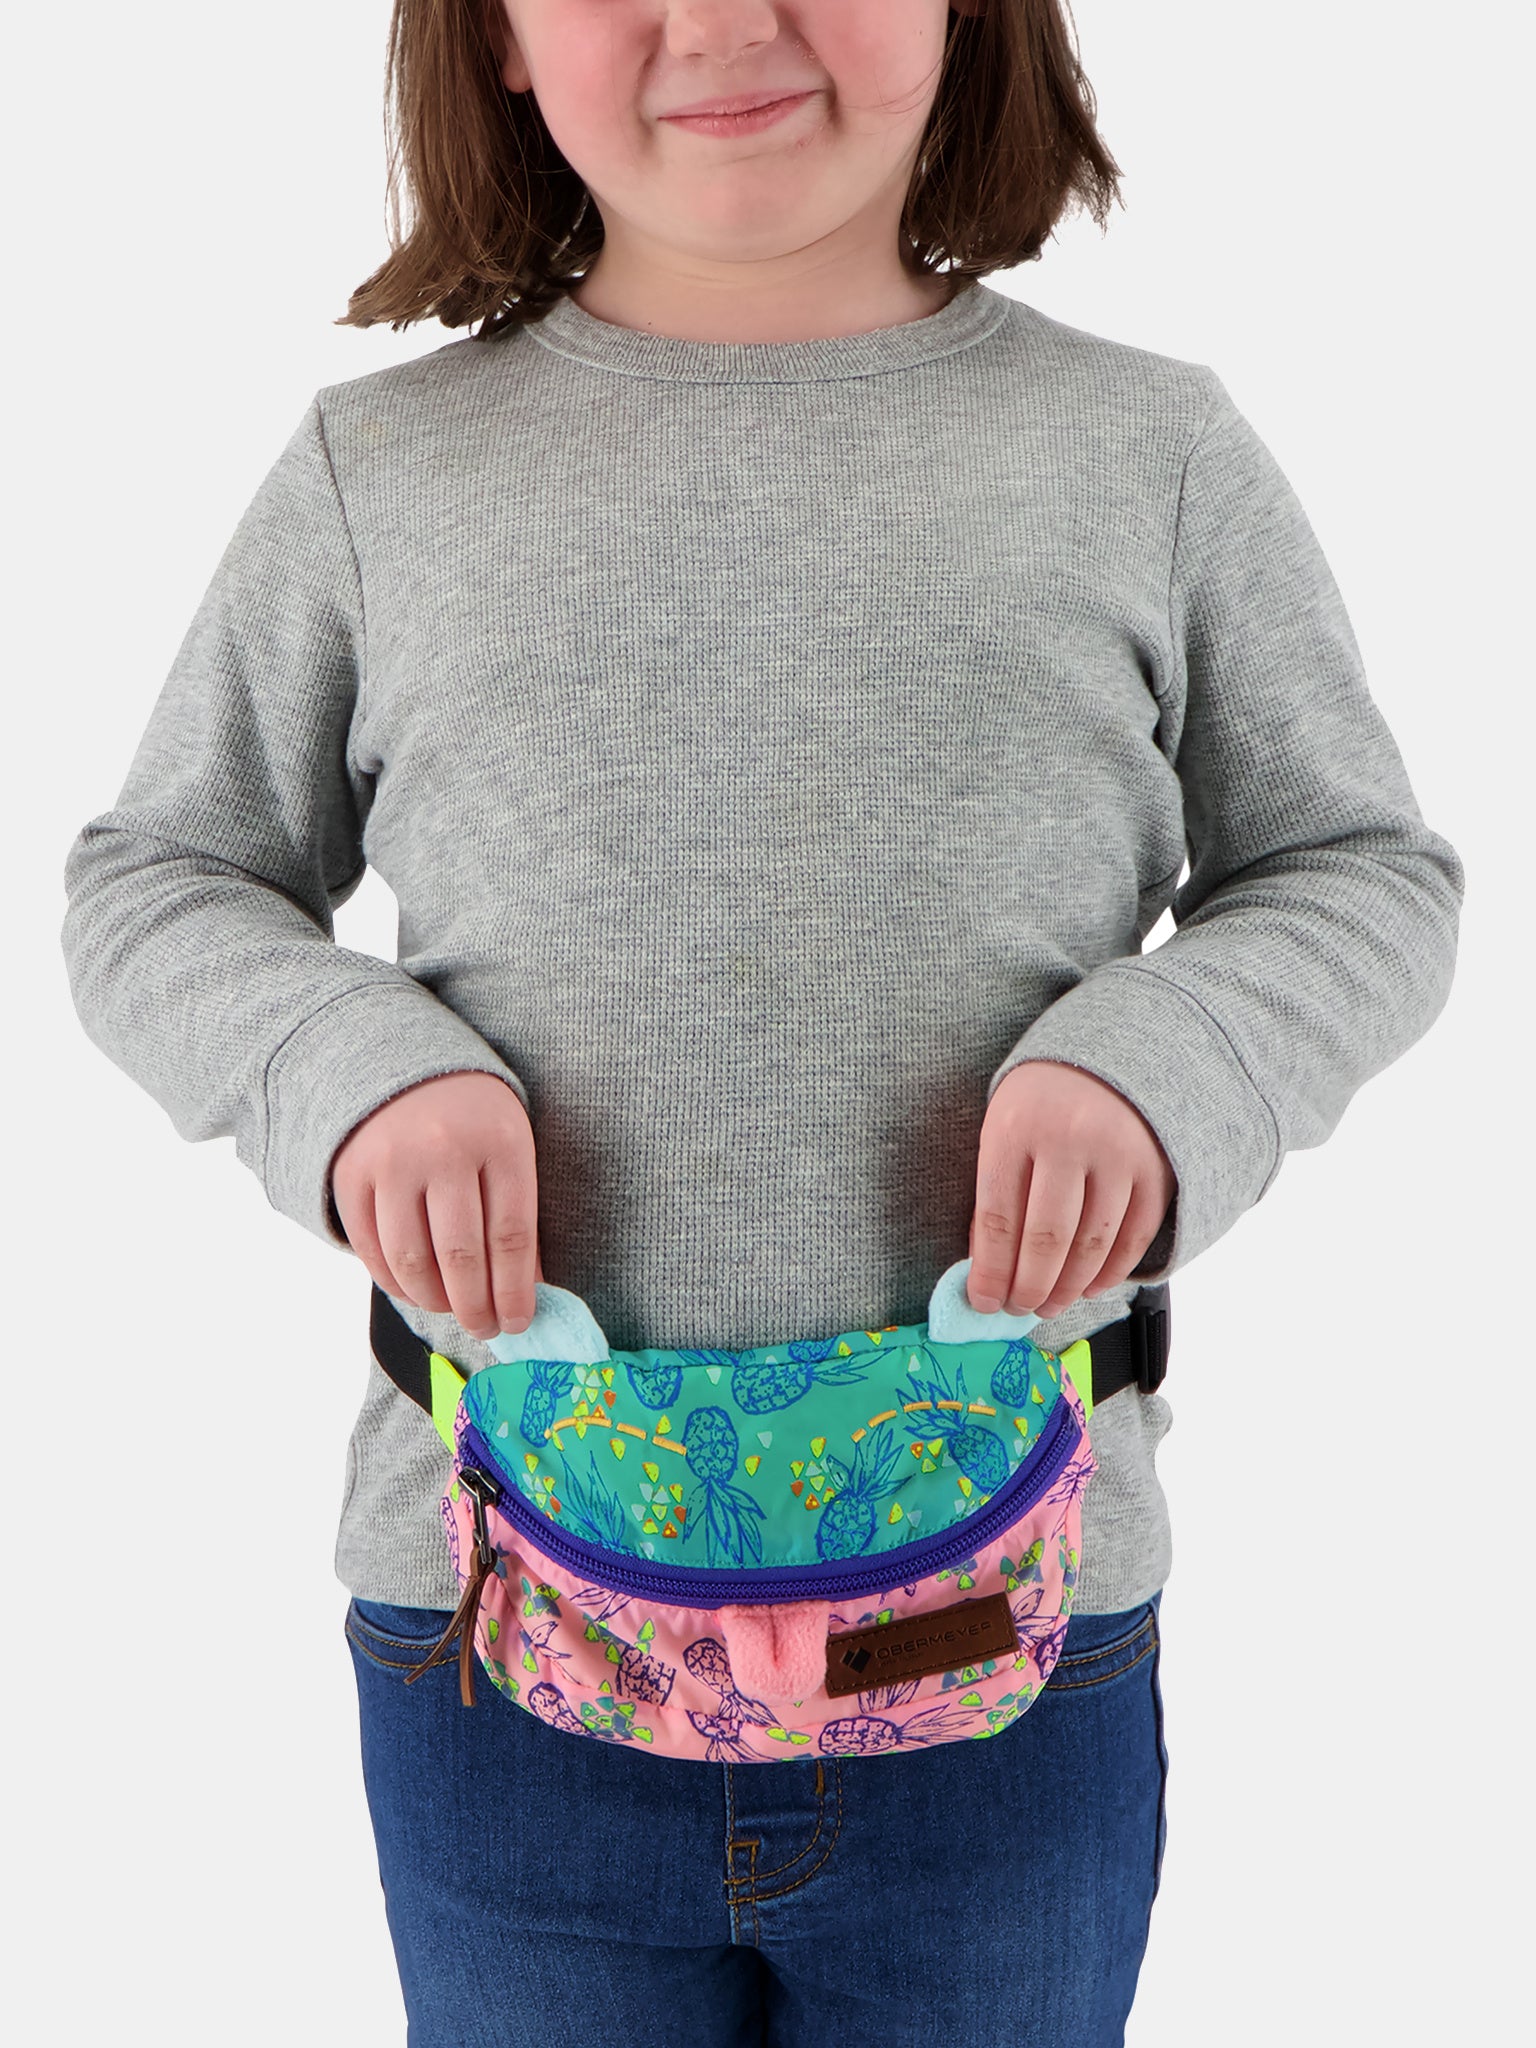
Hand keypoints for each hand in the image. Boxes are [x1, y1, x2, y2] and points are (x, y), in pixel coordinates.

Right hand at [330, 1070, 543, 1339]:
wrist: (402, 1062)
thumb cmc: (472, 1117)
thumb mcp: (510, 1146)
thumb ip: (517, 1212)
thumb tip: (526, 1292)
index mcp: (500, 1141)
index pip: (511, 1236)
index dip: (515, 1291)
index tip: (519, 1323)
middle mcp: (444, 1149)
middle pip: (462, 1255)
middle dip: (476, 1307)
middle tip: (485, 1329)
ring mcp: (393, 1160)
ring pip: (413, 1260)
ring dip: (434, 1301)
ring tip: (450, 1310)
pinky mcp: (351, 1173)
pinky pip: (371, 1248)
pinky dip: (394, 1282)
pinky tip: (414, 1290)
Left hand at [967, 1060, 1175, 1320]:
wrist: (1112, 1050)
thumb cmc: (1042, 1098)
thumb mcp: (1003, 1127)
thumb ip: (996, 1191)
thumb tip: (989, 1269)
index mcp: (1015, 1128)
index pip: (998, 1220)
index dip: (990, 1272)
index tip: (982, 1303)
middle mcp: (1068, 1139)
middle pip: (1046, 1239)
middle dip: (1029, 1288)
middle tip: (1018, 1310)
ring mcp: (1118, 1154)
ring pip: (1092, 1245)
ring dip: (1068, 1288)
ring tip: (1050, 1305)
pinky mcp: (1157, 1168)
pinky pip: (1134, 1236)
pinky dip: (1111, 1271)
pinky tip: (1091, 1287)